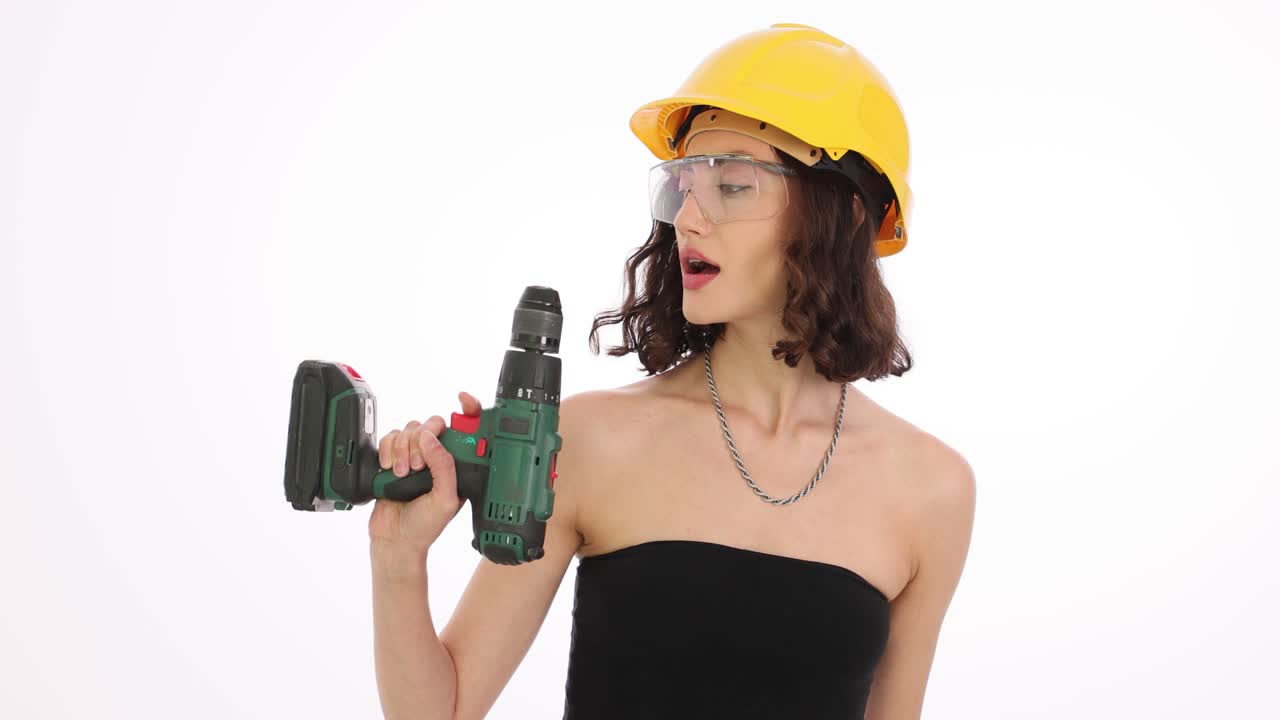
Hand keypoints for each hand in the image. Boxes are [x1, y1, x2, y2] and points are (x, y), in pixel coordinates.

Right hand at [367, 391, 481, 554]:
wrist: (395, 539)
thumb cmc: (425, 525)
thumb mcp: (445, 499)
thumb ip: (444, 466)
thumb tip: (430, 437)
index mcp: (458, 465)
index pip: (467, 430)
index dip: (469, 410)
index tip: (463, 398)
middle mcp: (438, 457)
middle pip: (432, 424)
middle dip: (422, 442)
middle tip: (418, 466)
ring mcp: (415, 456)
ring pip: (410, 429)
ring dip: (403, 450)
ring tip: (403, 474)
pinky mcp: (393, 458)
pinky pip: (390, 437)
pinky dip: (388, 450)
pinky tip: (390, 470)